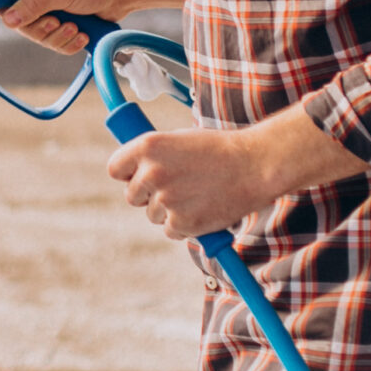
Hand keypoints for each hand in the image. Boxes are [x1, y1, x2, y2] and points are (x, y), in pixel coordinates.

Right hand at [0, 0, 116, 53]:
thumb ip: (33, 4)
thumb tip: (8, 20)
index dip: (15, 14)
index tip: (29, 18)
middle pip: (23, 24)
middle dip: (43, 29)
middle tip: (58, 23)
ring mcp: (50, 9)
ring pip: (41, 36)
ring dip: (59, 38)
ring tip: (76, 28)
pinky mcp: (63, 23)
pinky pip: (56, 43)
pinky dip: (69, 44)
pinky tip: (82, 35)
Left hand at [108, 105, 365, 240]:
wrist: (257, 164)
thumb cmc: (220, 149)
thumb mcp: (179, 140)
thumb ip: (154, 156)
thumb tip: (133, 172)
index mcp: (147, 146)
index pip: (114, 169)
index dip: (127, 174)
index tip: (138, 176)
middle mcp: (151, 172)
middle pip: (132, 196)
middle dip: (149, 195)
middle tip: (177, 186)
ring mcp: (166, 199)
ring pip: (153, 215)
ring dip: (170, 210)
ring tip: (197, 194)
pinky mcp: (182, 223)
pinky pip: (171, 231)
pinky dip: (184, 226)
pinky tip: (203, 209)